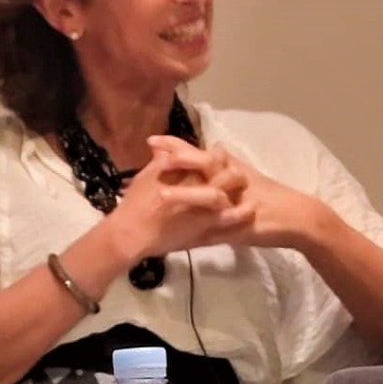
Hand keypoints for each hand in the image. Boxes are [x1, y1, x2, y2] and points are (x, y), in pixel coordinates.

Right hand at [105, 137, 253, 260]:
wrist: (130, 235)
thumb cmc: (135, 202)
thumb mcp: (147, 174)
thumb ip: (163, 158)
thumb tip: (171, 146)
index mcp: (186, 176)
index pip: (212, 159)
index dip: (219, 156)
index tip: (221, 153)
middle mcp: (199, 194)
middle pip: (229, 179)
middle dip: (236, 176)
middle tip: (240, 176)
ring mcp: (204, 217)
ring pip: (233, 206)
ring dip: (243, 201)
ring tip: (252, 202)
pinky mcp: (203, 237)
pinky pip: (228, 230)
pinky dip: (239, 222)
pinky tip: (245, 218)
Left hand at [148, 136, 311, 249]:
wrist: (296, 217)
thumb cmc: (270, 197)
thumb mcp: (246, 176)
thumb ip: (226, 166)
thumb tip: (212, 149)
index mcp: (230, 168)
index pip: (200, 153)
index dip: (176, 146)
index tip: (152, 141)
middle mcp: (231, 180)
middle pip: (202, 165)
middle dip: (176, 159)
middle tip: (151, 156)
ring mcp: (235, 202)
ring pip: (207, 194)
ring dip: (184, 194)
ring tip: (160, 195)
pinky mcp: (238, 223)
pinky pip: (216, 228)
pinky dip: (199, 232)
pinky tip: (180, 237)